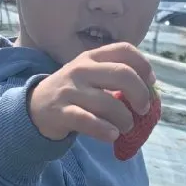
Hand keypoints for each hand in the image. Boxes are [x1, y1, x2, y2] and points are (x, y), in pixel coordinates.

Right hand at [27, 43, 155, 142]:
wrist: (34, 108)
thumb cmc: (72, 93)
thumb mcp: (89, 77)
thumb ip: (114, 78)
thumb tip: (149, 92)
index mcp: (91, 57)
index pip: (124, 50)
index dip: (144, 65)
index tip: (151, 82)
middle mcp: (81, 69)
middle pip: (123, 74)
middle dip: (141, 94)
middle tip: (144, 109)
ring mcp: (70, 90)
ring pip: (109, 103)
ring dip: (125, 119)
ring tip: (126, 127)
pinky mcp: (61, 112)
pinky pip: (89, 121)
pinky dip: (105, 131)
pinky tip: (112, 135)